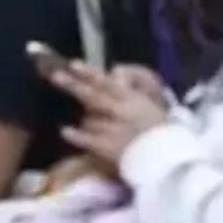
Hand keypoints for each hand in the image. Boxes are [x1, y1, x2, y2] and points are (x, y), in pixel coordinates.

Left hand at [56, 61, 173, 166]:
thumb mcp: (149, 102)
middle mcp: (122, 112)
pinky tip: (66, 131)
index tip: (73, 64)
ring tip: (95, 123)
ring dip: (87, 119)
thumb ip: (130, 87)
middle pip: (93, 96)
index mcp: (133, 99)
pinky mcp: (108, 148)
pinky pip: (86, 139)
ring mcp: (114, 130)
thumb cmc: (158, 129)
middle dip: (72, 84)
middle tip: (55, 76)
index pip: (108, 82)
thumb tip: (113, 73)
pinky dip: (75, 135)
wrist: (167, 158)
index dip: (90, 72)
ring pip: (89, 119)